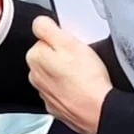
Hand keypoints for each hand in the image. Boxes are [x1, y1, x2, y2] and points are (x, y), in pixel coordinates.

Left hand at [25, 15, 112, 133]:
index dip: (61, 37)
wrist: (98, 110)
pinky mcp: (56, 105)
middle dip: (63, 55)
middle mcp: (35, 76)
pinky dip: (70, 88)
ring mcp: (45, 92)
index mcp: (35, 57)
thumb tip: (39, 23)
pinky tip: (81, 87)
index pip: (44, 37)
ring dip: (66, 71)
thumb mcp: (68, 41)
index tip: (72, 44)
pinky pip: (62, 90)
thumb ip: (46, 28)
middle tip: (80, 58)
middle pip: (49, 55)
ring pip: (56, 73)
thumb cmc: (87, 78)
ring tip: (83, 74)